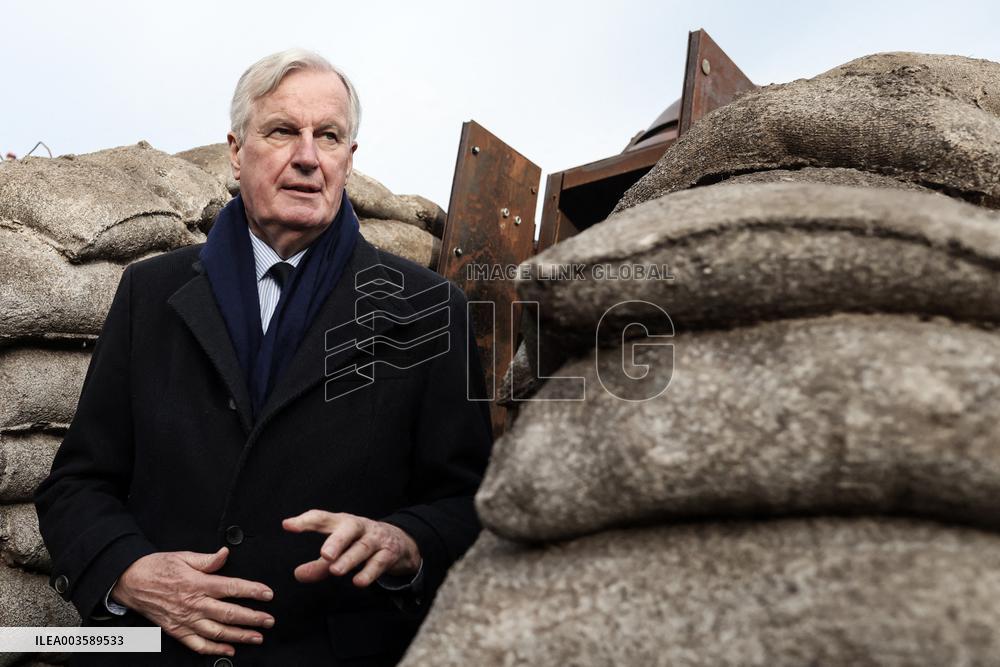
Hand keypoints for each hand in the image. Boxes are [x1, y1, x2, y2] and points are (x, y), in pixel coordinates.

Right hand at [112, 547, 273, 656]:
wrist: (130, 582)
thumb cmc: (157, 568)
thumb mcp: (183, 556)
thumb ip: (207, 559)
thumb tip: (225, 554)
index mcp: (198, 583)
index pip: (232, 588)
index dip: (252, 591)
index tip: (268, 594)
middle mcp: (193, 604)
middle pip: (229, 613)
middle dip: (252, 618)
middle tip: (269, 620)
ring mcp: (185, 620)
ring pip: (218, 632)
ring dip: (239, 636)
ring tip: (256, 637)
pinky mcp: (177, 630)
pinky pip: (198, 644)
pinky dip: (215, 649)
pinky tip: (229, 650)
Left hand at [282, 510, 420, 586]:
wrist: (399, 542)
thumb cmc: (360, 543)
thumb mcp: (339, 552)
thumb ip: (319, 564)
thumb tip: (298, 574)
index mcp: (342, 523)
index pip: (322, 518)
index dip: (305, 521)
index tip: (287, 526)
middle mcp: (359, 527)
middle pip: (348, 529)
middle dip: (336, 541)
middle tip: (324, 554)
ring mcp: (376, 539)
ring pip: (364, 547)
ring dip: (349, 559)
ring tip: (335, 570)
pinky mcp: (389, 553)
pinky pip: (379, 562)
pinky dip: (369, 572)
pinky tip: (359, 582)